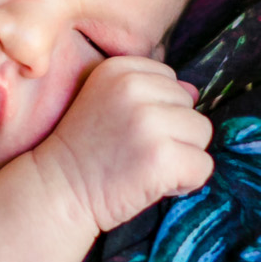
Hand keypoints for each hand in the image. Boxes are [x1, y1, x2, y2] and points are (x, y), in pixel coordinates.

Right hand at [41, 58, 212, 233]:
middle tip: (134, 153)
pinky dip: (185, 183)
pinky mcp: (162, 156)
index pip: (172, 82)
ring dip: (181, 156)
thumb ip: (149, 91)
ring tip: (144, 167)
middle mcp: (134, 88)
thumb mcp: (107, 104)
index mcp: (119, 69)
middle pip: (190, 106)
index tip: (127, 132)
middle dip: (172, 134)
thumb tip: (194, 90)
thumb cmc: (85, 152)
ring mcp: (148, 121)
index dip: (157, 112)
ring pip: (201, 133)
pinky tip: (152, 184)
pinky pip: (203, 166)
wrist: (56, 192)